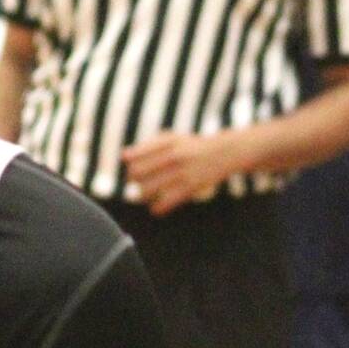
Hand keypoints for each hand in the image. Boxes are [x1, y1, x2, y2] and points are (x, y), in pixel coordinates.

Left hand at [121, 130, 246, 216]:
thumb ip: (148, 145)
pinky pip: (166, 201)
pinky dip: (157, 208)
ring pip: (148, 189)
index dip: (129, 165)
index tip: (133, 169)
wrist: (224, 152)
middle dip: (132, 180)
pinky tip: (155, 209)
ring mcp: (182, 171)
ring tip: (144, 196)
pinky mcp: (191, 186)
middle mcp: (173, 155)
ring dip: (142, 195)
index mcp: (166, 142)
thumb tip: (123, 156)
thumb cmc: (192, 146)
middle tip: (136, 183)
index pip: (134, 156)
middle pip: (137, 173)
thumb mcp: (173, 138)